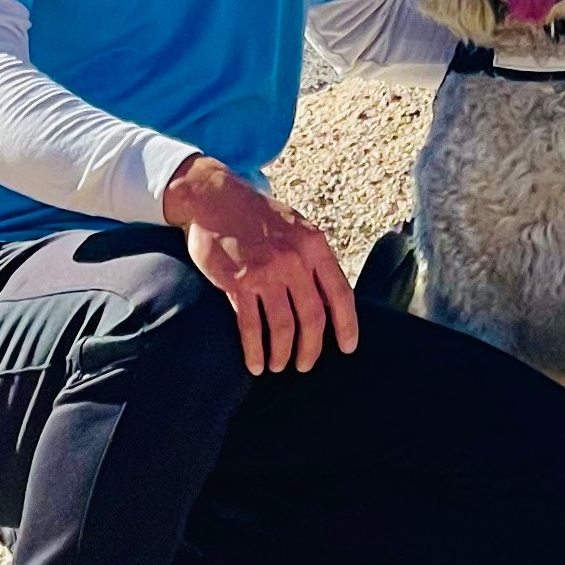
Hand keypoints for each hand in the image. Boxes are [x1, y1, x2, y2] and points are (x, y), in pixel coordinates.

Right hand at [162, 154, 360, 375]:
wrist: (216, 198)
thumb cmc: (259, 217)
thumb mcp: (297, 228)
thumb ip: (314, 259)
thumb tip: (329, 300)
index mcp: (315, 245)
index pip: (341, 293)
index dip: (347, 325)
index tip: (347, 348)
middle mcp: (294, 259)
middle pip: (312, 317)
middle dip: (311, 349)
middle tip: (305, 366)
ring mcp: (266, 272)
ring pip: (283, 327)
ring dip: (282, 354)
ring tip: (278, 366)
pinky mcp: (238, 283)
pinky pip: (251, 327)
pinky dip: (254, 351)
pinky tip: (255, 364)